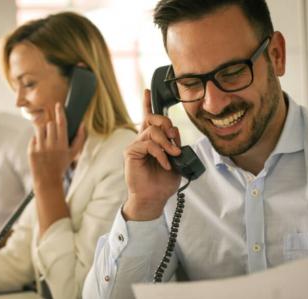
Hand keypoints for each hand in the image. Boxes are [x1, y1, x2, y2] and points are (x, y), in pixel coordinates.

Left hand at [28, 102, 85, 187]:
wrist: (47, 179)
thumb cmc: (62, 165)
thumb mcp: (73, 154)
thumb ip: (80, 138)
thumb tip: (82, 124)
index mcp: (62, 145)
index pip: (61, 124)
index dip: (60, 112)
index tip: (58, 105)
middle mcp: (51, 145)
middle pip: (50, 124)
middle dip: (52, 126)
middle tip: (53, 134)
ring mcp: (40, 148)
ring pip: (40, 128)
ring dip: (44, 131)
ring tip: (46, 140)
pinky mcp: (31, 150)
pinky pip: (33, 137)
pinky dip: (37, 140)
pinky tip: (40, 148)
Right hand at [122, 90, 182, 220]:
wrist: (153, 198)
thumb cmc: (163, 182)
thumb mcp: (176, 161)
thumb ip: (175, 145)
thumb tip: (175, 133)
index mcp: (152, 140)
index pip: (148, 118)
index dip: (148, 103)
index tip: (148, 91)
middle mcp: (142, 140)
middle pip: (152, 118)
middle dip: (166, 123)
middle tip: (175, 136)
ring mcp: (135, 146)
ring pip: (152, 131)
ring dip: (167, 143)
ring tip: (173, 154)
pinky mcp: (131, 152)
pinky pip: (148, 144)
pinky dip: (160, 153)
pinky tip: (165, 163)